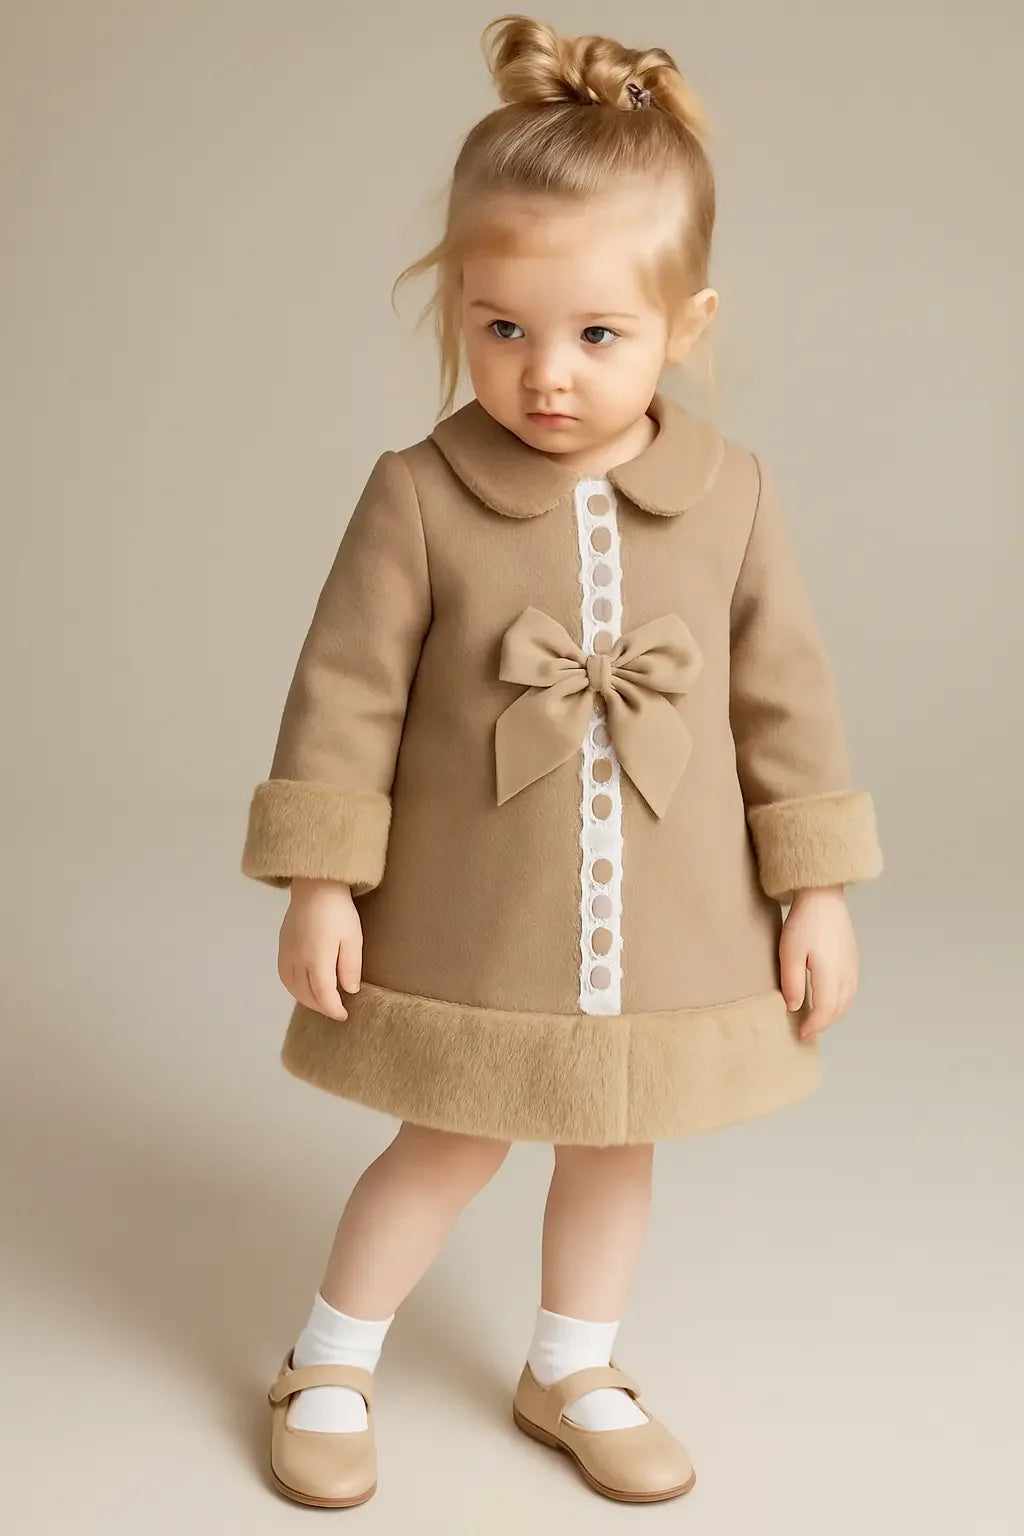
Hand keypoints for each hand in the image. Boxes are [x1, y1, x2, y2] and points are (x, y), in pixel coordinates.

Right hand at [278, 877, 362, 1020]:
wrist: (315, 886)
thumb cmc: (339, 911)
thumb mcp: (353, 938)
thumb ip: (350, 966)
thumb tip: (349, 990)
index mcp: (317, 959)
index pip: (324, 995)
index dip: (333, 1009)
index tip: (344, 1016)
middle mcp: (298, 959)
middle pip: (306, 994)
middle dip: (321, 1006)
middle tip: (335, 1010)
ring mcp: (287, 953)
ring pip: (292, 987)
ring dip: (306, 999)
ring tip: (321, 1002)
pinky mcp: (282, 946)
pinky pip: (284, 975)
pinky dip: (293, 987)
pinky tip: (304, 987)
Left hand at [779, 885, 858, 1039]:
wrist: (823, 897)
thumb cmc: (804, 923)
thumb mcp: (789, 953)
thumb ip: (792, 983)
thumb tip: (794, 1007)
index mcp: (830, 974)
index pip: (826, 1011)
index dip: (814, 1026)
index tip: (801, 1034)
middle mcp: (846, 973)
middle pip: (838, 1009)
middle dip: (823, 1023)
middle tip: (807, 1031)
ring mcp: (852, 966)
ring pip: (847, 1001)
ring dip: (833, 1014)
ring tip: (816, 1019)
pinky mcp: (852, 958)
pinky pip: (850, 989)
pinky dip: (840, 1002)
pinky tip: (828, 999)